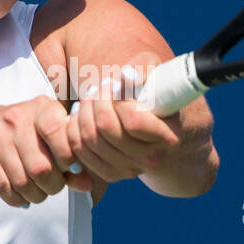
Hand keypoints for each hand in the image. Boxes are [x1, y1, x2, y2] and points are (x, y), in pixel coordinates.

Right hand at [0, 96, 92, 206]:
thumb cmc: (24, 135)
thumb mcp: (49, 139)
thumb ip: (70, 160)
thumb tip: (87, 184)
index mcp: (41, 108)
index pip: (57, 132)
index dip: (68, 157)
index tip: (73, 169)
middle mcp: (17, 117)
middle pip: (40, 167)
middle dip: (52, 186)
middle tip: (53, 187)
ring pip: (21, 180)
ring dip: (34, 195)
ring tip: (38, 194)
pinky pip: (2, 185)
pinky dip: (15, 199)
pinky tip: (21, 197)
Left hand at [66, 68, 181, 182]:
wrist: (152, 122)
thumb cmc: (152, 93)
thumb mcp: (154, 73)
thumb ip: (144, 69)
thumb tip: (127, 75)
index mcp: (168, 137)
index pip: (133, 120)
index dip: (118, 97)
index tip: (118, 81)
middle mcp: (151, 159)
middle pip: (106, 128)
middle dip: (97, 99)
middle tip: (102, 87)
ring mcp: (130, 170)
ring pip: (90, 138)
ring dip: (84, 111)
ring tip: (93, 97)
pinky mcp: (110, 174)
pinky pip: (79, 150)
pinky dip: (75, 128)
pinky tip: (83, 114)